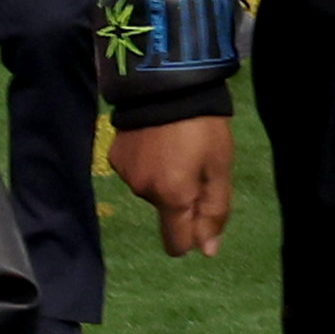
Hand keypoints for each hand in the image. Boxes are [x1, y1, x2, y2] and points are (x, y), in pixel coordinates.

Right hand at [111, 115, 236, 256]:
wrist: (168, 82)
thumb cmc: (203, 127)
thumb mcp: (220, 168)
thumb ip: (214, 212)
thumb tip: (207, 251)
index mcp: (172, 198)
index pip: (176, 244)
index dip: (191, 235)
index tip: (200, 211)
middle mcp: (143, 192)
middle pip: (166, 210)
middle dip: (180, 195)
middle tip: (194, 160)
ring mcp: (125, 173)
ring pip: (150, 189)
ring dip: (162, 176)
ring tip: (174, 144)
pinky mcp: (114, 156)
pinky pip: (135, 171)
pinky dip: (146, 162)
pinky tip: (154, 138)